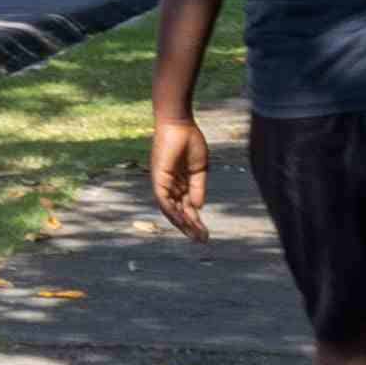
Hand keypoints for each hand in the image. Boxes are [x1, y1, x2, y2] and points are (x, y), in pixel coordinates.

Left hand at [149, 109, 210, 238]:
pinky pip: (164, 199)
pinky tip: (184, 222)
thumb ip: (198, 188)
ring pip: (171, 209)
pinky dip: (173, 211)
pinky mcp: (159, 178)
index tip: (206, 233)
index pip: (186, 207)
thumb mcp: (199, 169)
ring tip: (196, 235)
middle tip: (202, 240)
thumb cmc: (190, 141)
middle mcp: (170, 186)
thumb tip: (198, 207)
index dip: (195, 221)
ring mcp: (163, 182)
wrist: (180, 124)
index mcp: (180, 183)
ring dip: (183, 223)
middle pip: (178, 212)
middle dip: (190, 227)